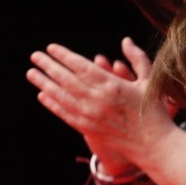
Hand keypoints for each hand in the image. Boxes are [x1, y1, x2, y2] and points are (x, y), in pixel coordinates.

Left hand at [27, 38, 173, 171]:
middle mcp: (98, 100)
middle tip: (35, 56)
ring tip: (31, 73)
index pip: (81, 66)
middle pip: (66, 79)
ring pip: (62, 96)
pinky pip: (65, 114)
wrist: (153, 144)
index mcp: (112, 84)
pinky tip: (42, 95)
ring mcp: (91, 116)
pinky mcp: (88, 129)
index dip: (64, 56)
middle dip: (48, 66)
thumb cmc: (153, 109)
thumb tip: (125, 40)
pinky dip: (52, 104)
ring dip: (44, 84)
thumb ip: (137, 58)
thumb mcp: (149, 80)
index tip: (51, 48)